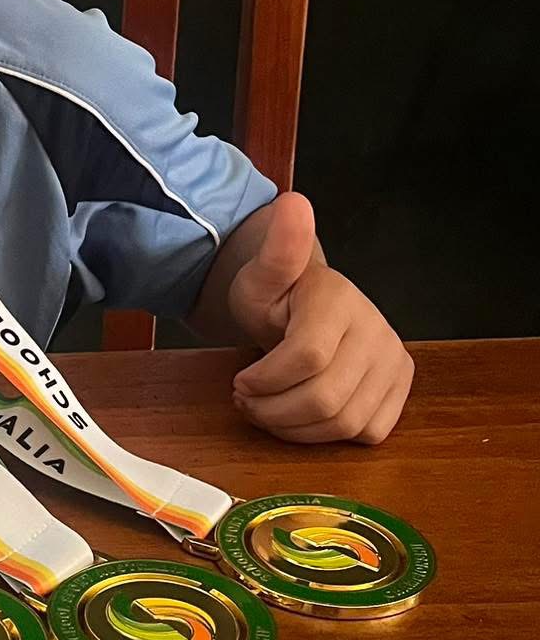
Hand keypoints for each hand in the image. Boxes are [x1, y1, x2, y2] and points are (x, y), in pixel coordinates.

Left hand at [227, 192, 412, 445]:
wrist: (307, 308)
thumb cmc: (278, 295)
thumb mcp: (262, 273)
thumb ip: (277, 249)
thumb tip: (294, 204)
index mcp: (340, 301)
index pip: (306, 358)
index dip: (265, 381)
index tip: (240, 381)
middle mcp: (378, 331)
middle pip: (325, 399)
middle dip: (274, 410)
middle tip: (249, 401)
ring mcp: (394, 362)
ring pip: (344, 423)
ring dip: (294, 427)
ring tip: (267, 409)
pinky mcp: (400, 389)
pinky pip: (365, 432)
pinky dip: (324, 436)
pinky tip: (300, 416)